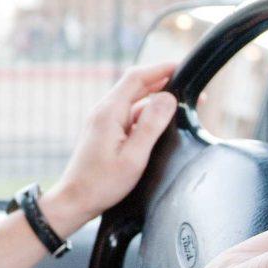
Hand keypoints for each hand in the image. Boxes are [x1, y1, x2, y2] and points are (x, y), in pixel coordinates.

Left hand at [44, 62, 178, 234]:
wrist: (75, 200)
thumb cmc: (102, 183)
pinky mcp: (105, 131)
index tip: (183, 67)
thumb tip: (168, 98)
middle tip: (191, 89)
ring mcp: (103, 120)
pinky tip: (162, 123)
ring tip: (183, 105)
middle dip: (164, 82)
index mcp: (109, 112)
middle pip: (136, 85)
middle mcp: (104, 111)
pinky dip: (147, 113)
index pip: (136, 77)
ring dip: (157, 99)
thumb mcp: (134, 156)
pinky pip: (129, 114)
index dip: (161, 68)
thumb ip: (151, 125)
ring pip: (134, 100)